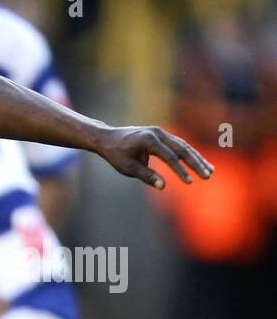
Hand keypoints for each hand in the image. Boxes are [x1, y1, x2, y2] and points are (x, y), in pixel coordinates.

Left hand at [92, 126, 213, 189]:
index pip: (170, 157)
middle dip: (196, 163)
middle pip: (182, 148)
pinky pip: (178, 144)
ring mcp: (161, 132)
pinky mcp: (161, 134)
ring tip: (210, 170)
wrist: (108, 138)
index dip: (180, 171)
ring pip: (184, 145)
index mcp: (149, 140)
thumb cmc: (116, 154)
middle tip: (208, 175)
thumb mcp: (128, 168)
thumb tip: (162, 186)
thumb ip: (146, 176)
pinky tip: (198, 163)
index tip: (190, 182)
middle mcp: (158, 133)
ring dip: (197, 158)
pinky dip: (189, 154)